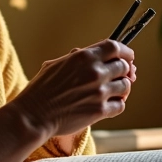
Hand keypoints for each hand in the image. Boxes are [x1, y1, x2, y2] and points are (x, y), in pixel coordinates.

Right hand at [13, 39, 134, 140]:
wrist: (34, 115)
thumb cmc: (41, 89)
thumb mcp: (55, 64)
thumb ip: (77, 58)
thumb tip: (95, 56)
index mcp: (84, 57)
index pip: (115, 47)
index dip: (125, 52)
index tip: (128, 57)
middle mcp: (94, 72)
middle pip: (124, 66)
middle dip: (125, 70)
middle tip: (121, 75)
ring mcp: (99, 92)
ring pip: (126, 86)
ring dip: (122, 88)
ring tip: (114, 91)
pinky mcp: (100, 111)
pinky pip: (120, 105)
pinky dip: (117, 104)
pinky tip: (109, 104)